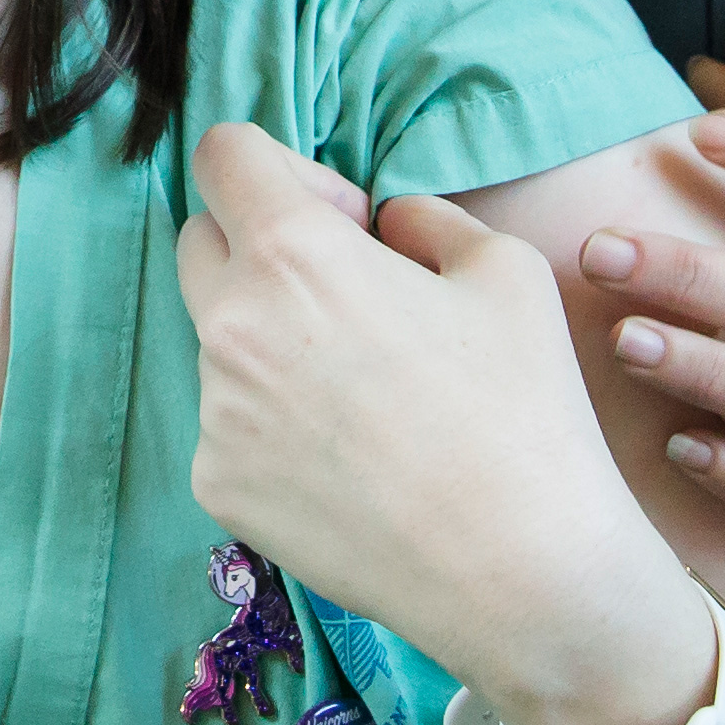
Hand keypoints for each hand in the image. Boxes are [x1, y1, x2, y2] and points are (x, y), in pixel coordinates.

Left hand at [176, 124, 702, 724]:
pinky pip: (229, 424)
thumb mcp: (504, 268)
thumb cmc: (523, 409)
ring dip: (273, 342)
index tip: (344, 219)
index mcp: (291, 254)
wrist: (519, 569)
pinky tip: (354, 459)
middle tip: (349, 296)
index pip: (222, 156)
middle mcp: (229, 327)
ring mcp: (214, 414)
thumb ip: (423, 217)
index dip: (282, 169)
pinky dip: (276, 424)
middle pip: (201, 243)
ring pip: (219, 342)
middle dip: (260, 248)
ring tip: (368, 398)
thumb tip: (381, 226)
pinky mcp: (217, 487)